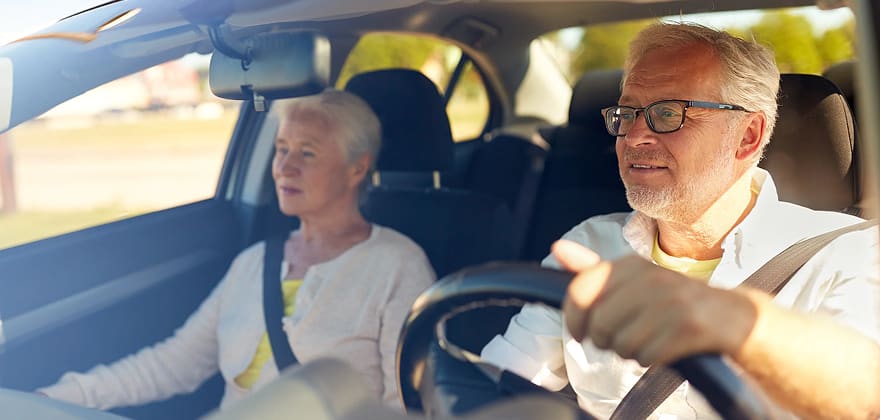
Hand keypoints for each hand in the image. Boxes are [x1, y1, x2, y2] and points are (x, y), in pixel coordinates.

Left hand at [553, 240, 758, 365]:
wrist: (733, 318)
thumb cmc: (673, 302)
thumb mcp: (633, 280)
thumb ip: (593, 270)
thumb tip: (558, 248)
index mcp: (631, 265)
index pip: (580, 290)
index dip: (574, 318)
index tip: (580, 331)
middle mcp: (651, 278)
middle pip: (599, 324)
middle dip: (604, 341)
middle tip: (620, 339)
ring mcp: (673, 301)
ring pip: (621, 345)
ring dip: (630, 352)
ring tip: (647, 340)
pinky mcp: (690, 327)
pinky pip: (648, 356)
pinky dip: (651, 359)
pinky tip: (664, 348)